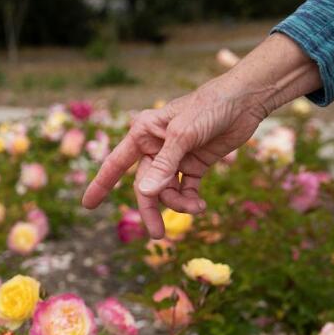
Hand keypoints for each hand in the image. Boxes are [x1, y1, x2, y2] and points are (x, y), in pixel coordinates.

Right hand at [81, 78, 261, 237]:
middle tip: (157, 234)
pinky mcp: (195, 164)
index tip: (87, 206)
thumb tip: (145, 193)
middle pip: (145, 186)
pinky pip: (186, 189)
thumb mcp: (183, 135)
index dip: (101, 185)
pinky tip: (200, 206)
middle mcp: (155, 147)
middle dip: (152, 209)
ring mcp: (175, 157)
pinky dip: (191, 200)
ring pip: (166, 191)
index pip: (116, 163)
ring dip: (179, 203)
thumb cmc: (209, 107)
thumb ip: (164, 166)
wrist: (246, 100)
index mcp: (143, 133)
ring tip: (196, 209)